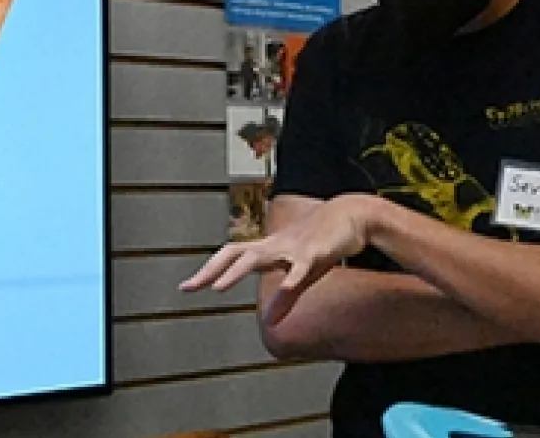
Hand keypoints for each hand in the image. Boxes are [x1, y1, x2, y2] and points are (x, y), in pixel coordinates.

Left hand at [179, 194, 388, 323]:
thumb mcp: (302, 274)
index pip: (230, 256)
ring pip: (259, 257)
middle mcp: (274, 246)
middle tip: (191, 286)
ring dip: (236, 271)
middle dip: (211, 269)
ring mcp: (293, 247)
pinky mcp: (316, 252)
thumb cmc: (323, 244)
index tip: (187, 286)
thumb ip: (285, 300)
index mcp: (268, 249)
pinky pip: (300, 268)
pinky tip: (281, 289)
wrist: (353, 216)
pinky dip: (289, 279)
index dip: (208, 269)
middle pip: (235, 253)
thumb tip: (269, 323)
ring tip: (217, 287)